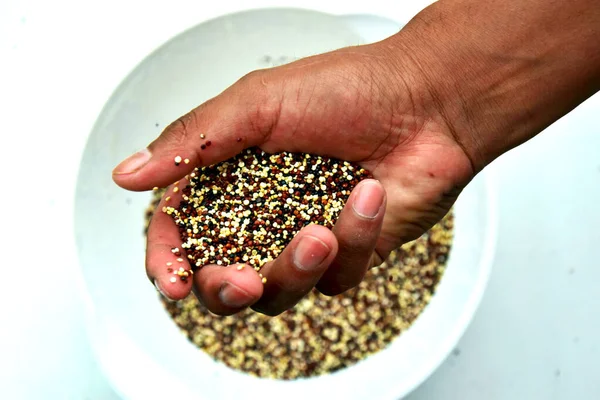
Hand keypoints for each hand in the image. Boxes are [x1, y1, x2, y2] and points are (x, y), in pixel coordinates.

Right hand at [112, 35, 473, 315]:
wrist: (428, 102)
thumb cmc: (347, 90)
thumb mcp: (258, 104)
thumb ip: (193, 142)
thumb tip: (127, 174)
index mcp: (230, 180)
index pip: (181, 233)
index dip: (168, 261)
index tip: (172, 280)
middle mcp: (262, 216)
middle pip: (221, 281)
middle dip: (225, 290)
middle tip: (242, 281)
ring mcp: (305, 239)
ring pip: (278, 293)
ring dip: (295, 267)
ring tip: (320, 231)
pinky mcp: (349, 256)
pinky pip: (337, 278)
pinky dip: (353, 240)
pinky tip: (370, 195)